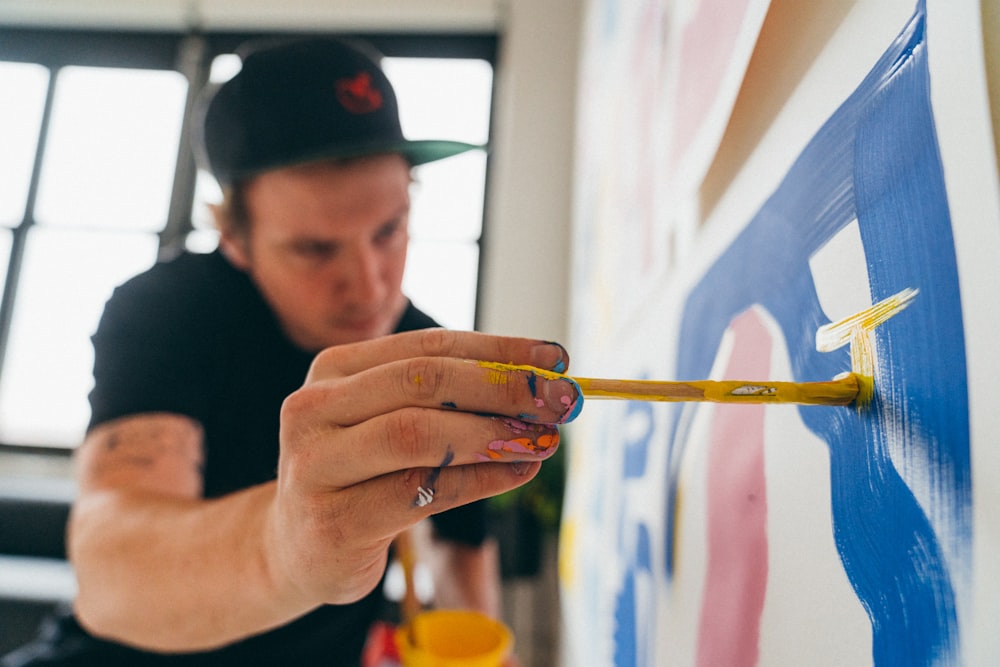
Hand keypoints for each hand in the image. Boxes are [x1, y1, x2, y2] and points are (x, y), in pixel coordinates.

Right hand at [265, 329, 577, 607]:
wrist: (295, 548)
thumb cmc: (359, 475)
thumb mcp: (388, 422)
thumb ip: (446, 400)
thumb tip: (539, 384)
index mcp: (334, 369)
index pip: (429, 346)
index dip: (498, 349)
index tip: (556, 358)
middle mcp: (315, 407)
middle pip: (423, 382)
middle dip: (502, 387)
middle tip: (561, 400)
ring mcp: (316, 464)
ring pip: (417, 434)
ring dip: (494, 434)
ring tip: (544, 440)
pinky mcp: (333, 520)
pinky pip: (420, 492)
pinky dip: (479, 480)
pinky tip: (518, 473)